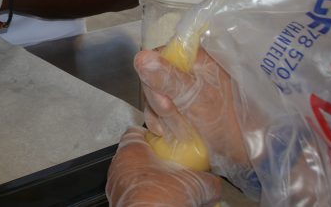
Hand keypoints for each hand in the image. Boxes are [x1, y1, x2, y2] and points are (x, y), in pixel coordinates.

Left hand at [106, 127, 221, 205]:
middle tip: (171, 169)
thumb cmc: (162, 198)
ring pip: (132, 175)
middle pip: (135, 155)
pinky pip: (131, 192)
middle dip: (153, 161)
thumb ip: (208, 180)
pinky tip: (161, 200)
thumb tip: (214, 184)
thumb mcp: (196, 184)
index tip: (163, 142)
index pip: (136, 132)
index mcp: (131, 151)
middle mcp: (118, 165)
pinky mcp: (118, 201)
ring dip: (148, 179)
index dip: (151, 135)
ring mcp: (116, 184)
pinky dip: (144, 194)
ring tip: (167, 188)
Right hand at [136, 48, 253, 189]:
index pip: (158, 57)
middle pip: (154, 77)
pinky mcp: (185, 103)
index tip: (165, 103)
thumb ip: (169, 79)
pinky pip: (161, 106)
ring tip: (176, 131)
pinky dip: (162, 121)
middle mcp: (191, 67)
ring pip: (155, 93)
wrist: (253, 151)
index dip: (154, 80)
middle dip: (159, 103)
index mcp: (197, 57)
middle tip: (174, 121)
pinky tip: (169, 133)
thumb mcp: (198, 101)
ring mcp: (187, 86)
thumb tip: (140, 58)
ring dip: (161, 115)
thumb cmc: (230, 124)